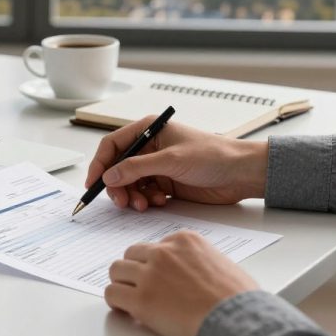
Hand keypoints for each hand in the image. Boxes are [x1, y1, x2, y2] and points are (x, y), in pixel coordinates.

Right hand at [85, 115, 268, 209]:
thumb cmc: (214, 156)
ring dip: (132, 196)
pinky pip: (144, 194)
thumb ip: (137, 168)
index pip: (113, 145)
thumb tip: (109, 175)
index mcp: (149, 130)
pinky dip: (146, 201)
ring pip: (130, 184)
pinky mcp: (165, 183)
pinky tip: (159, 202)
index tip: (94, 182)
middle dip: (117, 185)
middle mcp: (150, 147)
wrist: (241, 174)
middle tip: (122, 201)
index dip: (100, 163)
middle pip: (118, 167)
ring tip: (143, 205)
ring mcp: (157, 166)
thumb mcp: (172, 160)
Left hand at [105, 231, 258, 335]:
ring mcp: (150, 274)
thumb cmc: (238, 299)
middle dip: (134, 271)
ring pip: (117, 270)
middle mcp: (163, 252)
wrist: (238, 321)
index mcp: (184, 240)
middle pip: (132, 254)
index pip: (155, 246)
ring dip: (122, 284)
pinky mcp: (141, 299)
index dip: (154, 264)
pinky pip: (112, 294)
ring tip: (131, 299)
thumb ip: (198, 260)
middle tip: (141, 288)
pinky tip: (125, 310)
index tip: (158, 277)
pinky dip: (116, 302)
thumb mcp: (221, 263)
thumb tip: (189, 274)